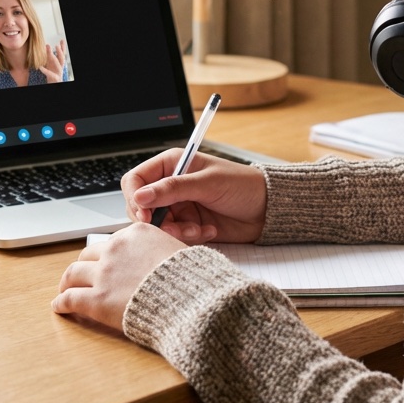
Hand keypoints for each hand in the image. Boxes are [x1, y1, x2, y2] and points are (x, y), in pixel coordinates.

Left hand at [38, 39, 66, 82]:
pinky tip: (40, 67)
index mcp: (59, 64)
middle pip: (62, 58)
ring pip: (58, 65)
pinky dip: (45, 70)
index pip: (62, 54)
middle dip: (60, 52)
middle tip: (57, 46)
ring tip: (50, 53)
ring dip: (54, 58)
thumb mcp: (51, 64)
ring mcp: (58, 73)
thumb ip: (49, 56)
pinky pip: (50, 74)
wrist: (53, 84)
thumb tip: (47, 47)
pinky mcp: (54, 78)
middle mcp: (60, 67)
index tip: (62, 40)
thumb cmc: (52, 75)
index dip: (62, 47)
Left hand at [52, 223, 183, 330]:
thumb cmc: (190, 280)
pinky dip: (61, 303)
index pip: (112, 241)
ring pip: (72, 273)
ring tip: (64, 290)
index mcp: (135, 233)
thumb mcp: (177, 250)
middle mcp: (116, 249)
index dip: (107, 255)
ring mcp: (104, 273)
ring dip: (66, 282)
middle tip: (81, 275)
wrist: (189, 301)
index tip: (104, 262)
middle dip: (84, 265)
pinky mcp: (96, 299)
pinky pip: (70, 299)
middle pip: (89, 254)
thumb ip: (160, 249)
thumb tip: (160, 257)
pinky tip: (59, 307)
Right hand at [122, 150, 266, 243]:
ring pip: (157, 225)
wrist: (268, 210)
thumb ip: (172, 189)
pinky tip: (209, 231)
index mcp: (171, 165)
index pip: (136, 180)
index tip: (146, 216)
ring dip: (176, 231)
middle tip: (176, 227)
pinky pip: (174, 236)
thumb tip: (140, 197)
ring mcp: (179, 206)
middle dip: (157, 221)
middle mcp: (171, 185)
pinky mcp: (188, 225)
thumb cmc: (243, 185)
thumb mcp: (208, 183)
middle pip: (142, 207)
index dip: (135, 198)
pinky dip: (189, 237)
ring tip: (199, 229)